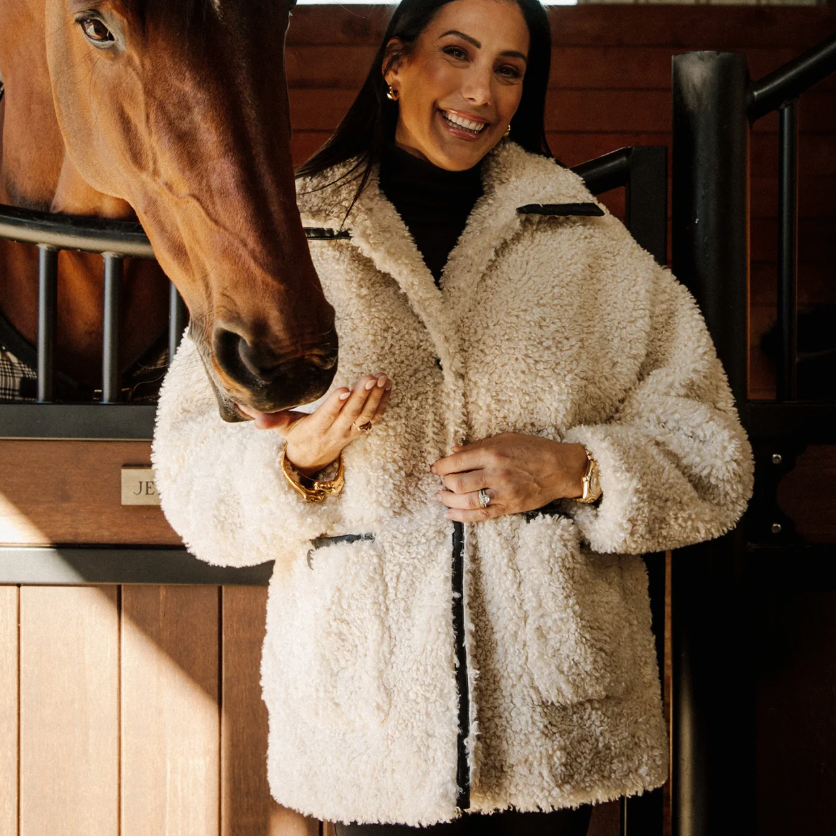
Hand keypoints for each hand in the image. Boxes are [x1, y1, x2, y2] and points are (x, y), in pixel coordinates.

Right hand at [239, 373, 391, 475]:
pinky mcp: (361, 429)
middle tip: (370, 377)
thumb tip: (250, 414)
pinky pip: (376, 416)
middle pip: (351, 414)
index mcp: (316, 430)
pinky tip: (387, 384)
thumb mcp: (282, 429)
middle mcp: (336, 432)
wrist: (314, 459)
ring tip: (381, 377)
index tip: (344, 389)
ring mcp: (351, 432)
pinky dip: (383, 401)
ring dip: (376, 396)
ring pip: (367, 415)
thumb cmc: (297, 436)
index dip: (335, 405)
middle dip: (362, 396)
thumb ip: (271, 421)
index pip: (327, 417)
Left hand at [431, 433, 587, 520]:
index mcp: (493, 453)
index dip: (441, 467)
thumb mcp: (506, 438)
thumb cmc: (534, 449)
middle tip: (442, 482)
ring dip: (448, 500)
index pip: (456, 462)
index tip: (436, 468)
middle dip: (444, 484)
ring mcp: (502, 493)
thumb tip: (454, 451)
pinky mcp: (508, 507)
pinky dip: (462, 517)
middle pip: (457, 483)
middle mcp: (495, 474)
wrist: (561, 469)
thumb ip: (478, 445)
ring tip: (441, 497)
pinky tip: (450, 514)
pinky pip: (480, 515)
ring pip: (466, 501)